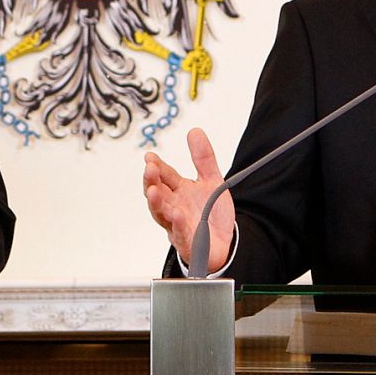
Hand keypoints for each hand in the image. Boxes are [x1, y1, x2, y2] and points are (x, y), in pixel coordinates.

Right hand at [143, 127, 234, 274]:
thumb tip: (195, 131)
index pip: (164, 176)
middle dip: (151, 181)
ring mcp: (178, 225)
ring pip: (161, 214)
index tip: (150, 156)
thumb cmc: (211, 214)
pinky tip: (176, 214)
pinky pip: (180, 234)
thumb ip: (203, 158)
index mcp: (178, 192)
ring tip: (153, 191)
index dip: (156, 166)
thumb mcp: (211, 181)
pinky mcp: (187, 242)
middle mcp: (174, 207)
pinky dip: (177, 225)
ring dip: (156, 203)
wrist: (226, 243)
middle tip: (149, 168)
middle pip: (157, 194)